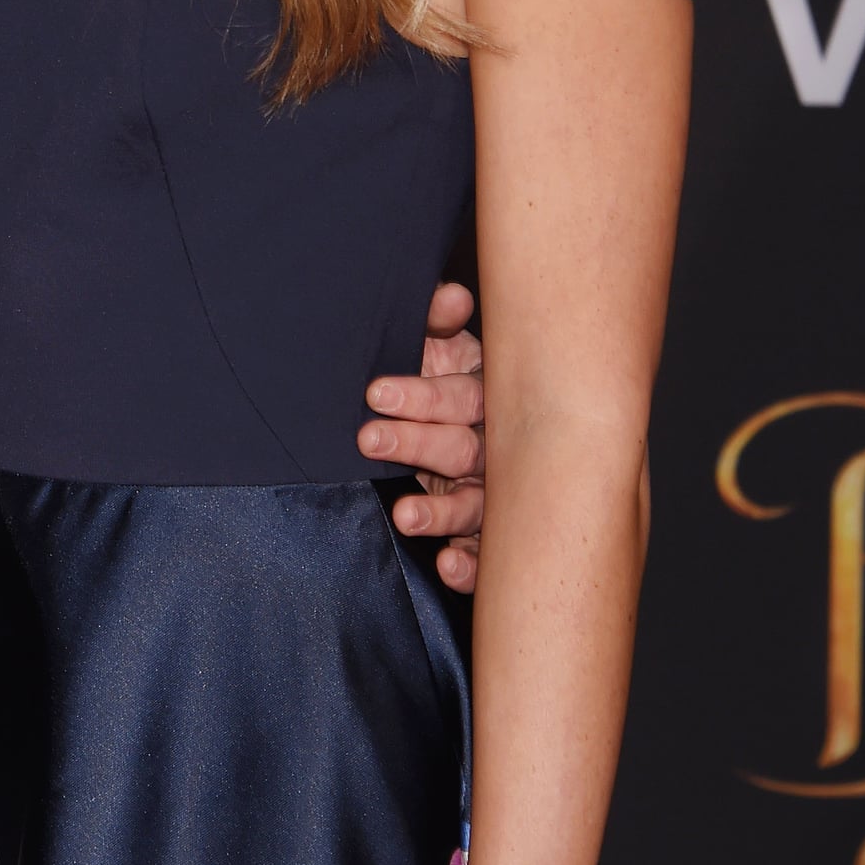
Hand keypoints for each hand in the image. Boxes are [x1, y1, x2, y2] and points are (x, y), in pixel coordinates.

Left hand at [358, 282, 484, 591]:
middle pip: (465, 447)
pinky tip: (449, 568)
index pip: (463, 395)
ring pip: (477, 505)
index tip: (376, 393)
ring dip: (443, 513)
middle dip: (417, 444)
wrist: (463, 417)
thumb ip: (438, 321)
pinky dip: (471, 565)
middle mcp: (496, 444)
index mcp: (486, 394)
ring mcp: (495, 493)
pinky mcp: (487, 535)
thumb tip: (453, 296)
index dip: (423, 395)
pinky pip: (485, 554)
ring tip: (406, 516)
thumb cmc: (445, 378)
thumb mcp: (440, 345)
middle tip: (369, 439)